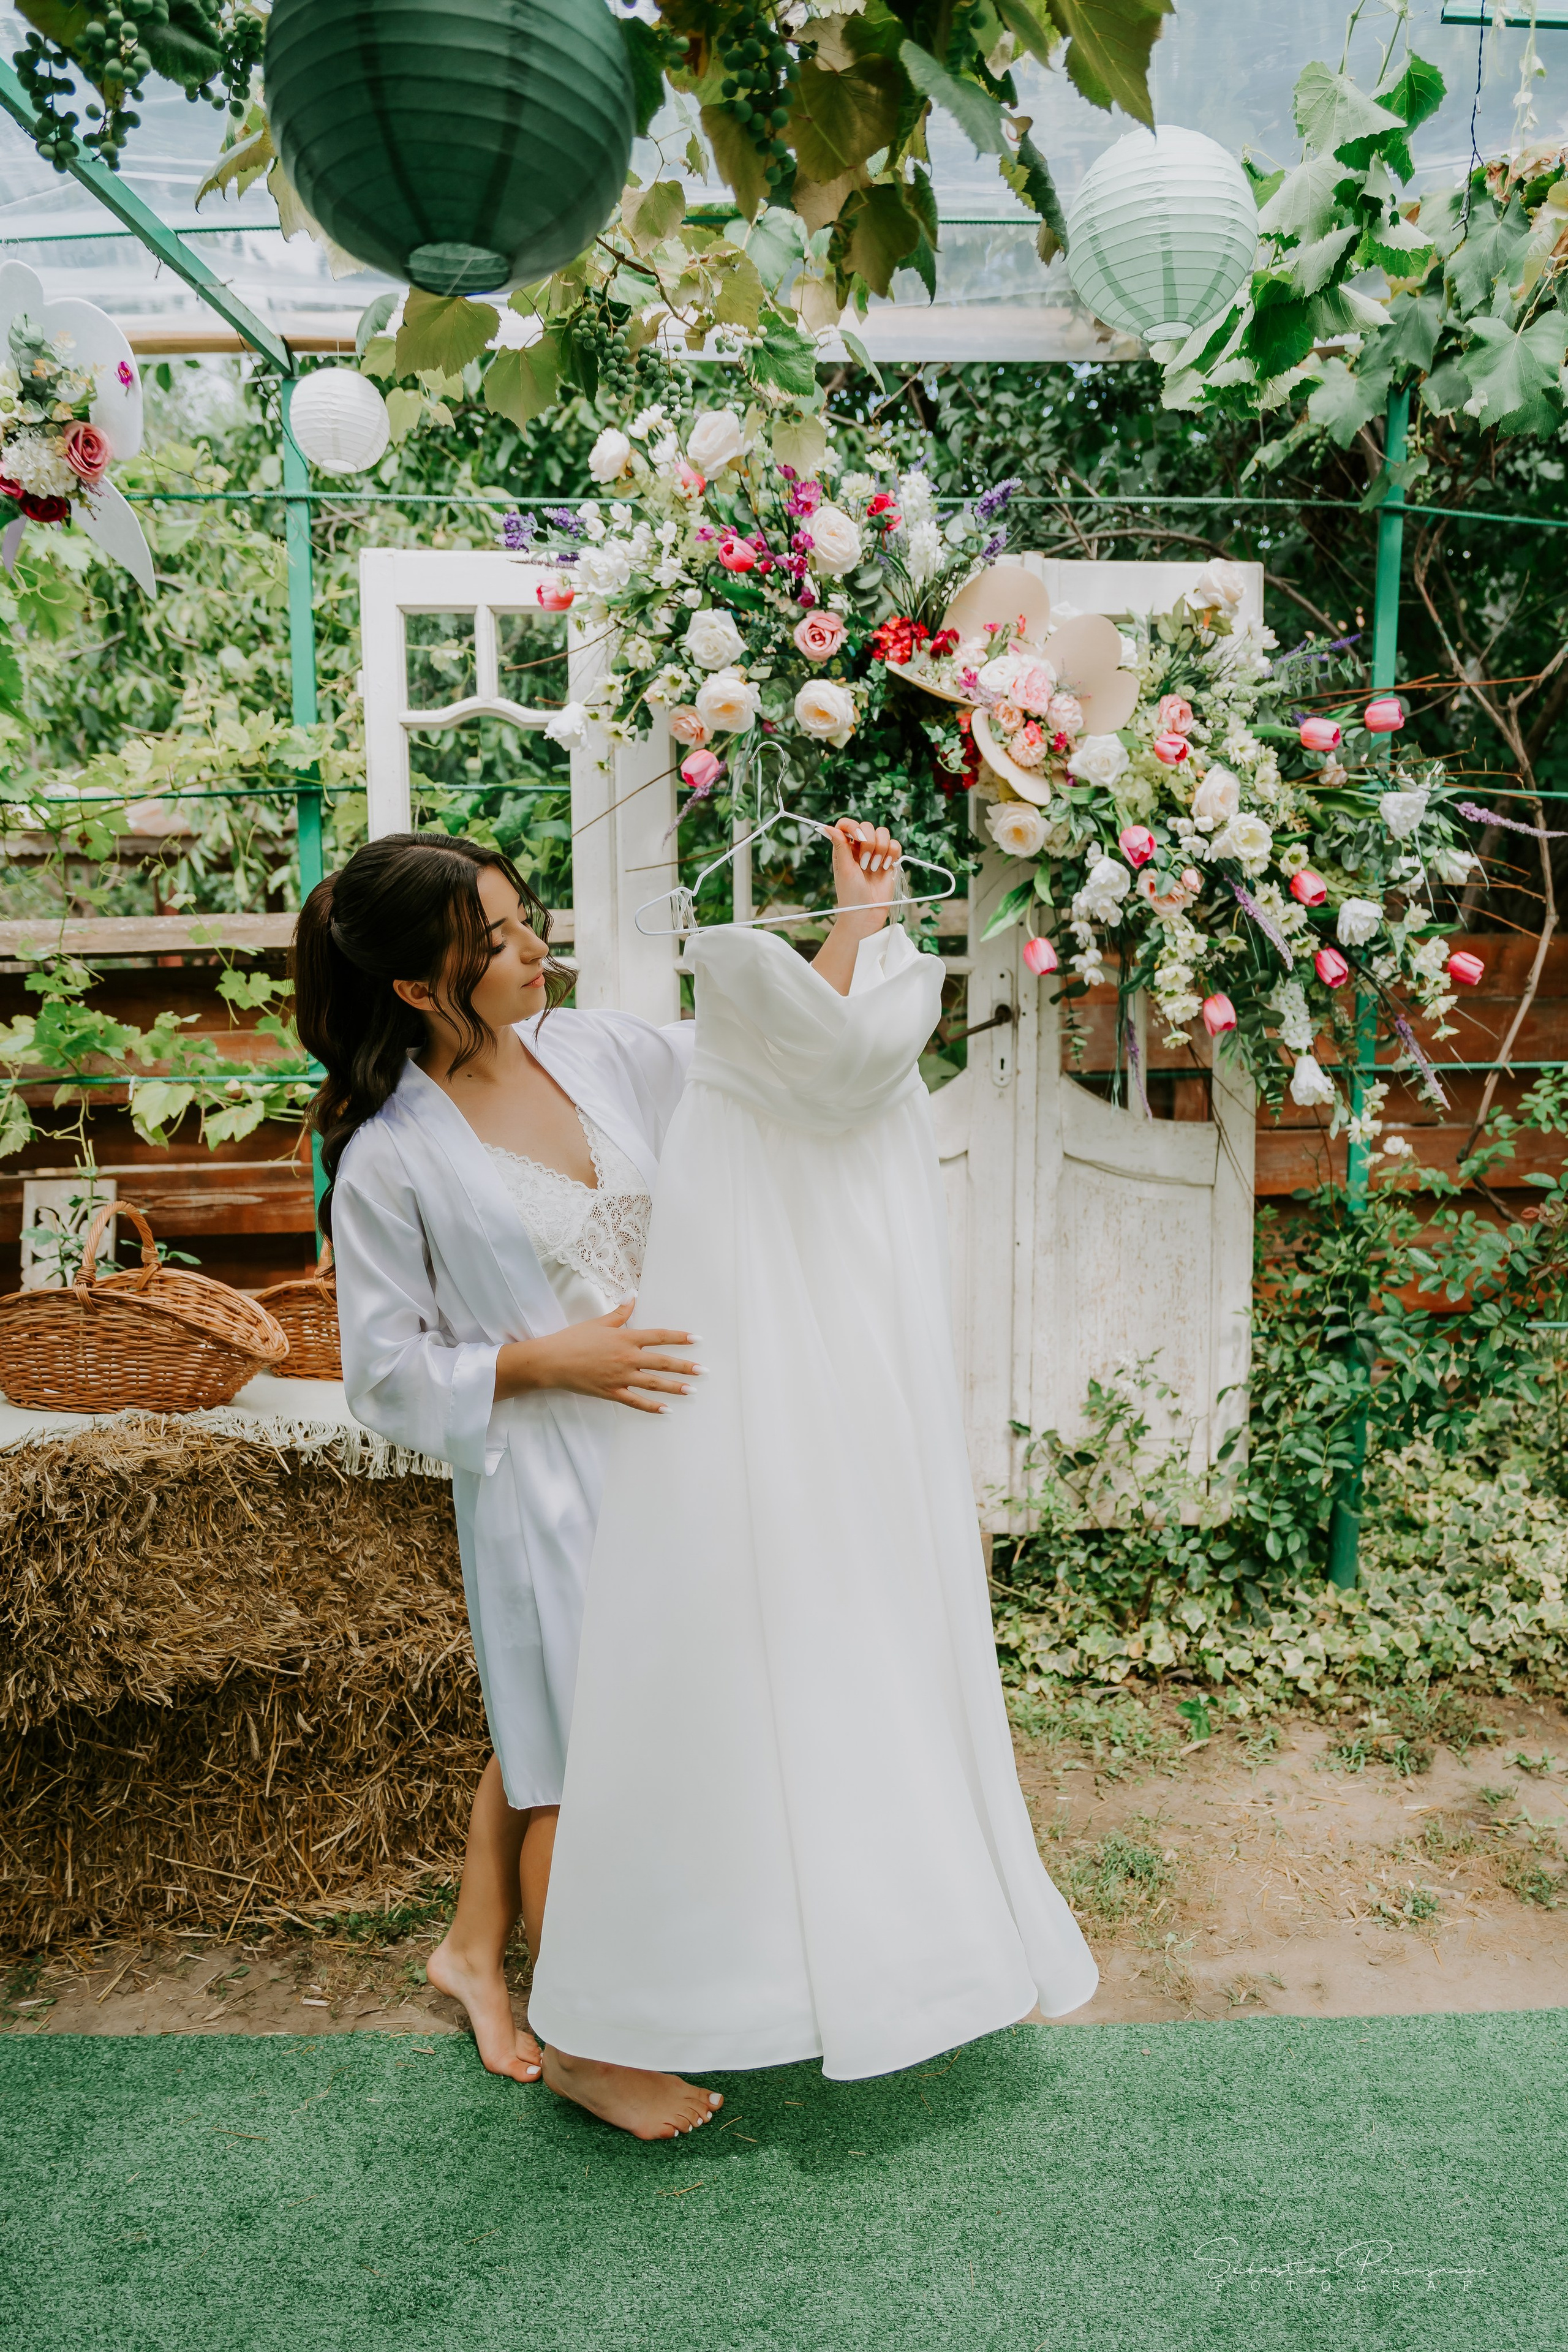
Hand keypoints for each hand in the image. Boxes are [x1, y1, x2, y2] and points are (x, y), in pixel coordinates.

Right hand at [495, 1300, 701, 1413]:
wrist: (552, 1361)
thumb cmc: (574, 1339)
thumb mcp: (599, 1322)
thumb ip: (620, 1312)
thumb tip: (633, 1294)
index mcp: (626, 1338)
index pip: (659, 1337)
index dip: (680, 1338)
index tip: (697, 1339)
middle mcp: (627, 1358)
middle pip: (662, 1362)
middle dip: (685, 1366)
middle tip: (704, 1371)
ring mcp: (620, 1377)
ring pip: (653, 1383)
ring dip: (674, 1387)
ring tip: (692, 1390)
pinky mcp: (611, 1392)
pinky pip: (635, 1401)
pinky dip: (651, 1407)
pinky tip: (666, 1410)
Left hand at [829, 818, 902, 919]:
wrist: (867, 912)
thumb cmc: (851, 894)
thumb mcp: (844, 869)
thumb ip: (840, 845)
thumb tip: (827, 827)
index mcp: (845, 848)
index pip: (846, 825)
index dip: (852, 826)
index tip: (857, 837)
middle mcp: (859, 848)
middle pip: (867, 826)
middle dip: (868, 842)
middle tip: (865, 863)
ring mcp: (875, 853)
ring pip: (883, 833)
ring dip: (880, 849)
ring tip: (874, 868)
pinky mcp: (889, 860)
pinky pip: (895, 845)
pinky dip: (892, 853)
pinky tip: (884, 867)